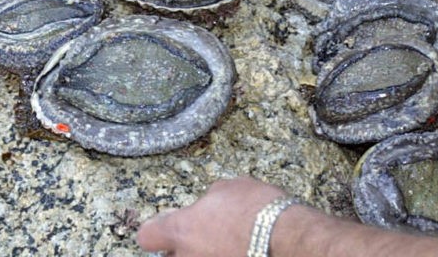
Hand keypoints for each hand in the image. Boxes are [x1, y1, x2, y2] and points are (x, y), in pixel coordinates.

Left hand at [138, 178, 286, 256]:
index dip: (157, 230)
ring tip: (224, 247)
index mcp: (181, 229)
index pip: (147, 237)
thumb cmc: (260, 210)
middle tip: (200, 239)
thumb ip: (210, 198)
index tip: (167, 226)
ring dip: (205, 255)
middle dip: (182, 249)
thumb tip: (211, 203)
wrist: (290, 239)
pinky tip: (240, 251)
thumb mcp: (230, 188)